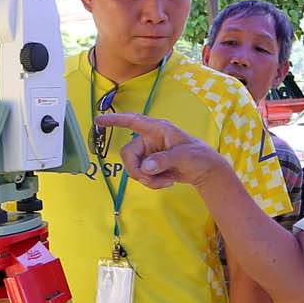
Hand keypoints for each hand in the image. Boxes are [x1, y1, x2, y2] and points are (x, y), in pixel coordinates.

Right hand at [95, 113, 227, 189]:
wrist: (205, 170)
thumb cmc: (198, 155)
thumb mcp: (184, 156)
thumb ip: (164, 160)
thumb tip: (146, 167)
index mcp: (157, 129)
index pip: (132, 121)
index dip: (115, 120)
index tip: (99, 120)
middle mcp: (149, 140)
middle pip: (128, 155)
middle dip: (138, 171)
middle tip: (152, 180)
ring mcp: (148, 154)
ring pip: (134, 168)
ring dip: (148, 179)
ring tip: (166, 181)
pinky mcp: (150, 166)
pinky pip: (141, 176)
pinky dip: (152, 183)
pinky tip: (166, 182)